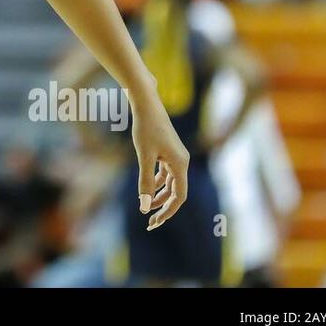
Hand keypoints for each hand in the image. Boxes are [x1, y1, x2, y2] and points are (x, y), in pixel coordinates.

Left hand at [129, 92, 189, 230]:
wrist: (146, 104)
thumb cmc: (145, 128)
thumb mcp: (144, 156)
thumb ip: (145, 181)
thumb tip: (144, 205)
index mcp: (180, 164)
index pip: (179, 196)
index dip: (168, 211)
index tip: (154, 222)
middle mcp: (182, 162)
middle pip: (176, 192)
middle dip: (163, 207)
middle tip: (149, 221)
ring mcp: (176, 157)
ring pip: (170, 183)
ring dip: (159, 195)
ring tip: (145, 206)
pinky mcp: (168, 152)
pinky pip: (166, 173)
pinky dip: (157, 182)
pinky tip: (147, 188)